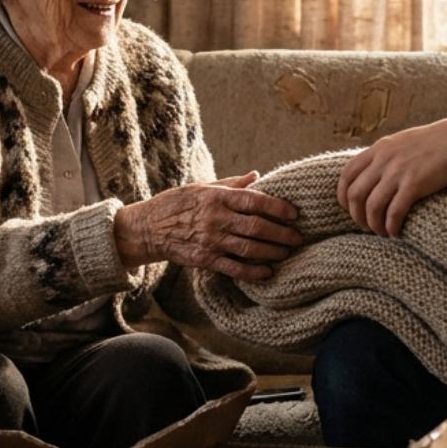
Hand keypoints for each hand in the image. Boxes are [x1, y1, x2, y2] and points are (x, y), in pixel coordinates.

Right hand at [113, 172, 301, 280]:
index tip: (294, 213)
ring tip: (287, 252)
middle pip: (257, 226)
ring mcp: (210, 241)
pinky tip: (267, 272)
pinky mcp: (205, 260)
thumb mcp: (202, 187)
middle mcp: (216, 219)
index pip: (255, 201)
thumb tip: (256, 175)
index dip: (278, 207)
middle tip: (298, 237)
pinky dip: (253, 272)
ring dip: (272, 252)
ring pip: (249, 248)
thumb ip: (231, 184)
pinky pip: (234, 268)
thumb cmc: (177, 203)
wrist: (148, 228)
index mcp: (217, 197)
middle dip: (282, 233)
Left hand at [338, 115, 446, 236]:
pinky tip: (396, 232)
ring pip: (371, 206)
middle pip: (354, 194)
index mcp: (380, 148)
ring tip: (382, 232)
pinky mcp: (414, 184)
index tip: (350, 209)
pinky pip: (393, 212)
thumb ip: (389, 154)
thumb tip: (378, 172)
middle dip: (356, 215)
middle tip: (365, 226)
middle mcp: (384, 160)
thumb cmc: (440, 141)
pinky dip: (391, 226)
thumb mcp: (405, 141)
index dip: (343, 196)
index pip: (346, 175)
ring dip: (373, 225)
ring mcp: (398, 172)